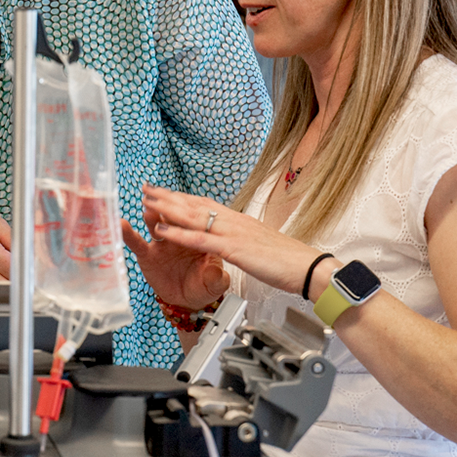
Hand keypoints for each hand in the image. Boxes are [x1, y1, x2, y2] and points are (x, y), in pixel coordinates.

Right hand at [120, 211, 227, 311]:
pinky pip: (136, 243)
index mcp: (200, 238)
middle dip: (167, 204)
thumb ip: (215, 279)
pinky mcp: (148, 253)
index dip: (191, 214)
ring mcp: (163, 243)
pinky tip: (120, 224)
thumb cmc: (203, 285)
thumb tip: (216, 272)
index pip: (196, 223)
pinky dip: (128, 234)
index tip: (187, 206)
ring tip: (147, 206)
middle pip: (174, 217)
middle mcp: (180, 235)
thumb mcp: (214, 285)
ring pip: (156, 225)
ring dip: (152, 214)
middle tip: (160, 194)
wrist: (188, 298)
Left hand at [138, 182, 326, 298]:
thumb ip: (242, 236)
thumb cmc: (287, 260)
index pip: (205, 204)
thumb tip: (234, 233)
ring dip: (166, 208)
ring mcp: (233, 233)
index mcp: (239, 220)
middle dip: (168, 196)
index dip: (183, 197)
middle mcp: (233, 221)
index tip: (164, 191)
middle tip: (146, 188)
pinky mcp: (234, 248)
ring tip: (146, 201)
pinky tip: (160, 230)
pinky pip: (199, 239)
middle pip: (194, 204)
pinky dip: (177, 233)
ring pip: (193, 216)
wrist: (310, 269)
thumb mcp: (259, 244)